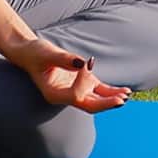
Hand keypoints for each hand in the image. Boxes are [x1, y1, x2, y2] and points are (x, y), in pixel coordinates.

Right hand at [3, 36, 131, 113]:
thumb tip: (82, 63)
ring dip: (112, 99)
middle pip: (89, 105)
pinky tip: (125, 91)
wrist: (31, 52)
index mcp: (54, 94)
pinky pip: (99, 91)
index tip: (85, 62)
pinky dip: (111, 92)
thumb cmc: (35, 53)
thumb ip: (63, 59)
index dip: (83, 80)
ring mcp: (75, 91)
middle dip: (105, 103)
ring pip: (97, 100)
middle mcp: (65, 96)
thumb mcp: (46, 53)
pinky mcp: (82, 83)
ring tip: (126, 95)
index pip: (75, 95)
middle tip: (120, 100)